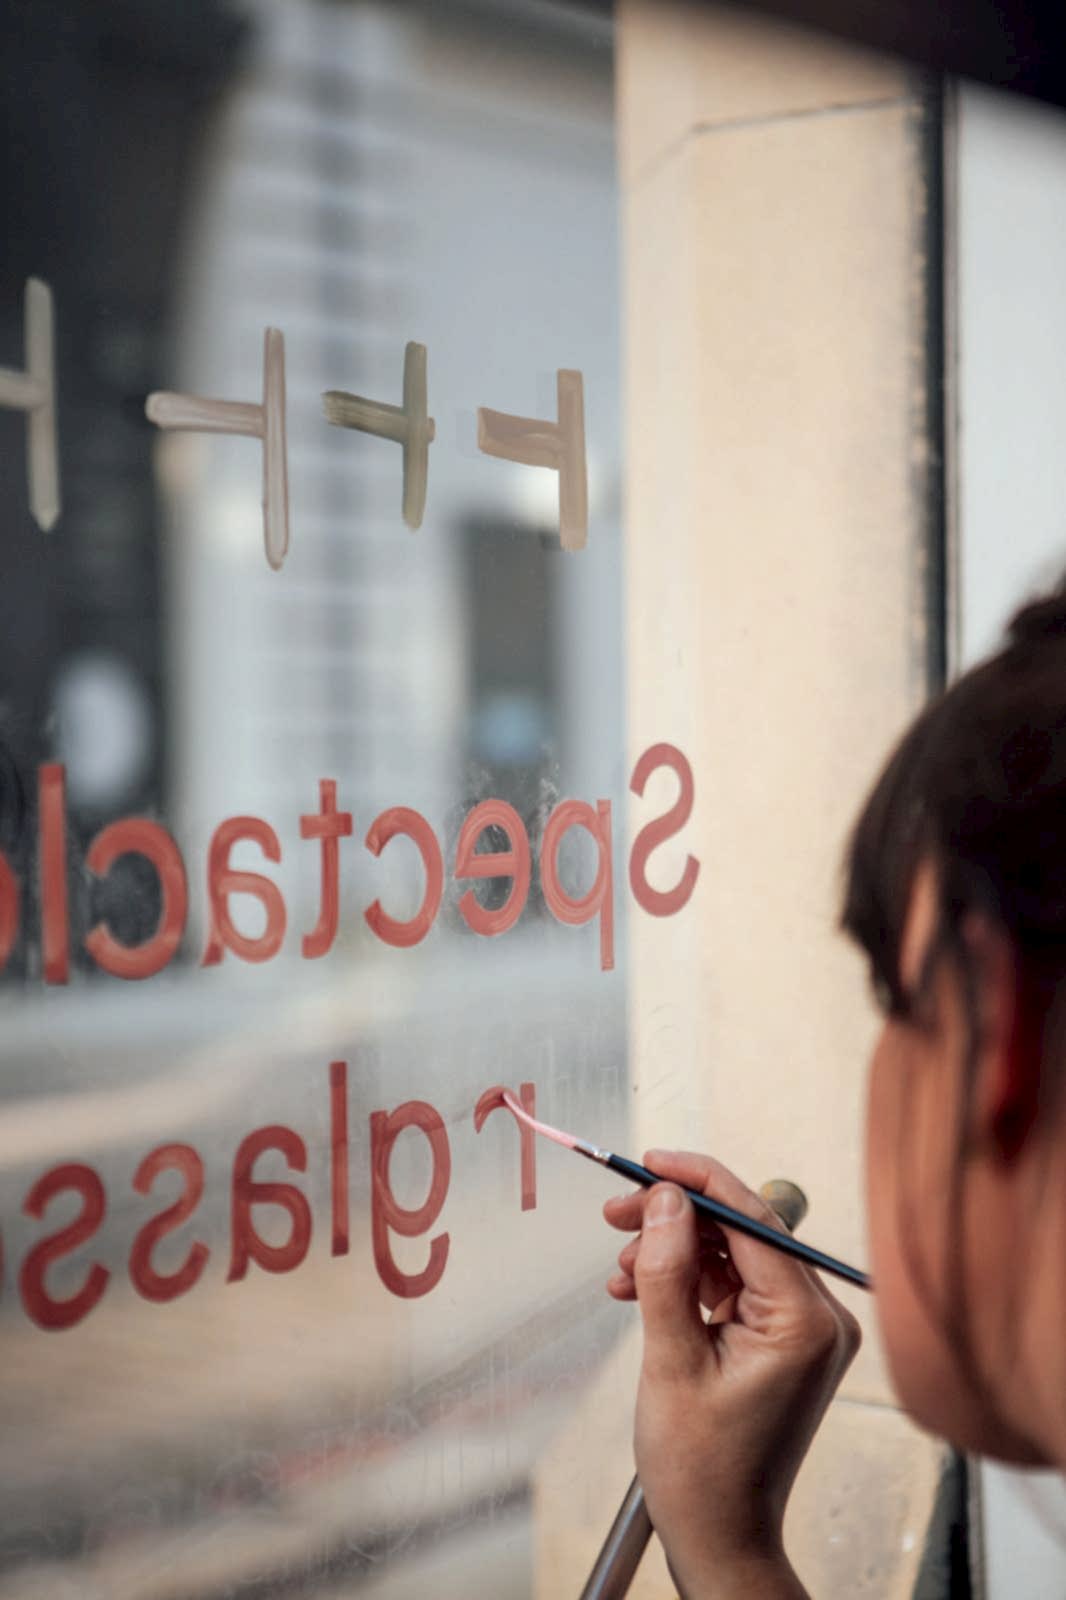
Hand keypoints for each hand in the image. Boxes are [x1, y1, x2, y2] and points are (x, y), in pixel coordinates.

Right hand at [604, 1151, 860, 1597]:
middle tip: (615, 1215)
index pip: (754, 1219)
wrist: (721, 1537)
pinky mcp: (785, 1339)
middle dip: (675, 1218)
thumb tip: (665, 1198)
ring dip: (673, 1252)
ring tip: (622, 1272)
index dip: (696, 1181)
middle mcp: (820, 1317)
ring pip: (732, 1253)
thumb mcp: (671, 1361)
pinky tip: (640, 1289)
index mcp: (806, 1321)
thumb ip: (668, 1272)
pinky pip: (734, 1284)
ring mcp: (805, 1329)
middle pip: (742, 1230)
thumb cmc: (700, 1468)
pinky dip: (687, 1280)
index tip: (646, 1162)